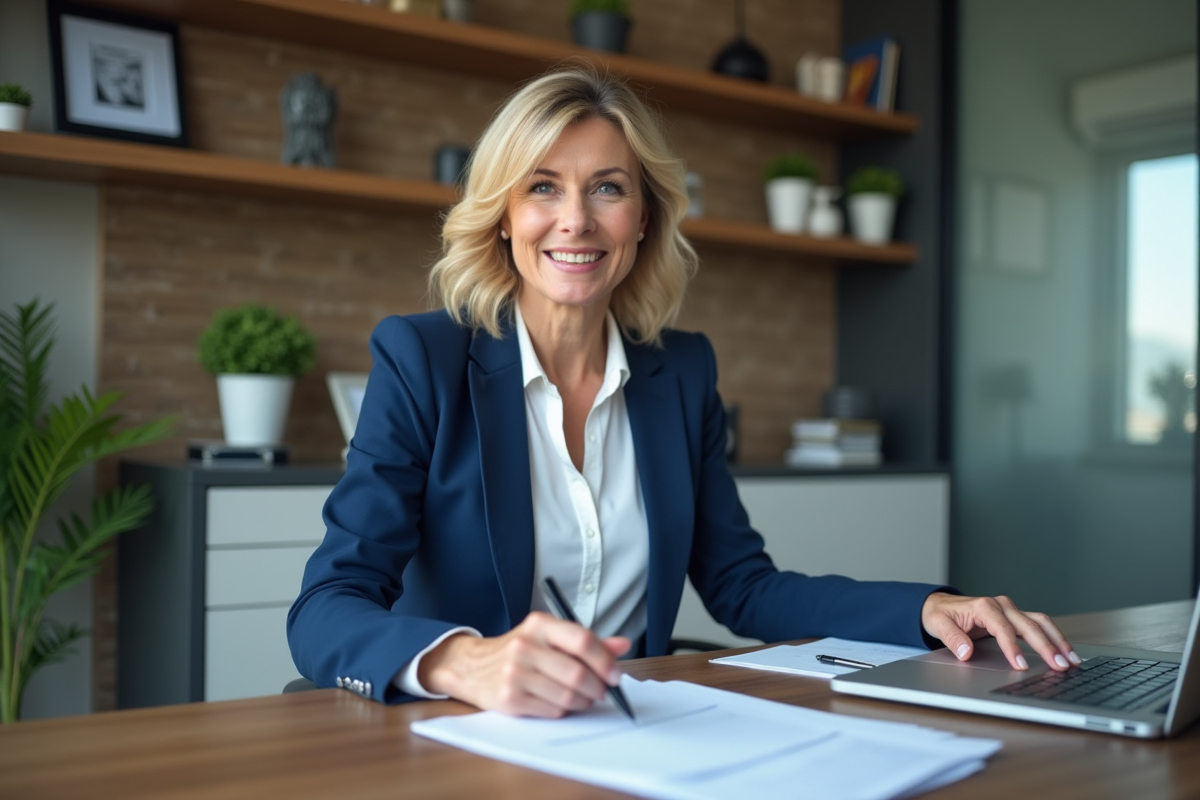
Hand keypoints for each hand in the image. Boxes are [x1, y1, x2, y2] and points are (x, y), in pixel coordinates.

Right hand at [418, 611, 629, 716]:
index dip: (605, 661)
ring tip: (581, 698)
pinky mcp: (509, 699)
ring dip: (582, 702)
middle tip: (601, 692)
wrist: (473, 667)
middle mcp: (525, 646)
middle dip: (597, 688)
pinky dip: (563, 711)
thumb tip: (622, 645)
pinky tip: (559, 702)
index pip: (582, 641)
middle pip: (577, 674)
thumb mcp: (550, 637)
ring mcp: (515, 673)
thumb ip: (586, 642)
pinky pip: (552, 711)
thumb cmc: (520, 651)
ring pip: (568, 696)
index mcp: (540, 624)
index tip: (615, 675)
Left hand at [921, 592, 1081, 671]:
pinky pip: (1039, 625)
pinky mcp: (1016, 617)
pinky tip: (1065, 652)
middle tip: (1059, 667)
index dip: (1013, 648)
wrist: (941, 605)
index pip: (1003, 629)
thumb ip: (952, 638)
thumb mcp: (938, 624)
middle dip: (1046, 647)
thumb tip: (966, 653)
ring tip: (1072, 661)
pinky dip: (1054, 638)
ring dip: (1057, 641)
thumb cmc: (941, 615)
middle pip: (1029, 625)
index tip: (1021, 666)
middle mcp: (1001, 605)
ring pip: (1040, 622)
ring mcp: (1011, 610)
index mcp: (984, 606)